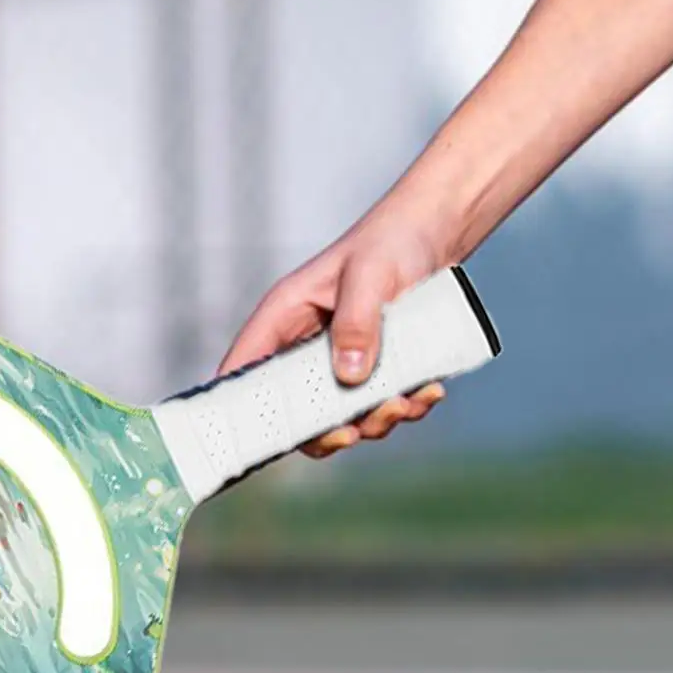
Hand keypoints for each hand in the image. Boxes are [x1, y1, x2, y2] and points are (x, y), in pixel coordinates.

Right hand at [218, 209, 447, 457]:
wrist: (434, 234)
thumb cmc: (389, 242)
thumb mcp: (369, 276)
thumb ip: (356, 323)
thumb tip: (350, 377)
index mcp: (284, 316)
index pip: (244, 367)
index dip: (239, 406)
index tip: (252, 439)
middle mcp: (305, 345)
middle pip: (293, 410)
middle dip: (326, 430)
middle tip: (353, 432)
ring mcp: (341, 360)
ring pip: (343, 416)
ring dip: (375, 421)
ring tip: (406, 402)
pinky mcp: (376, 369)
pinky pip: (381, 405)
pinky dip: (406, 407)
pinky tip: (428, 391)